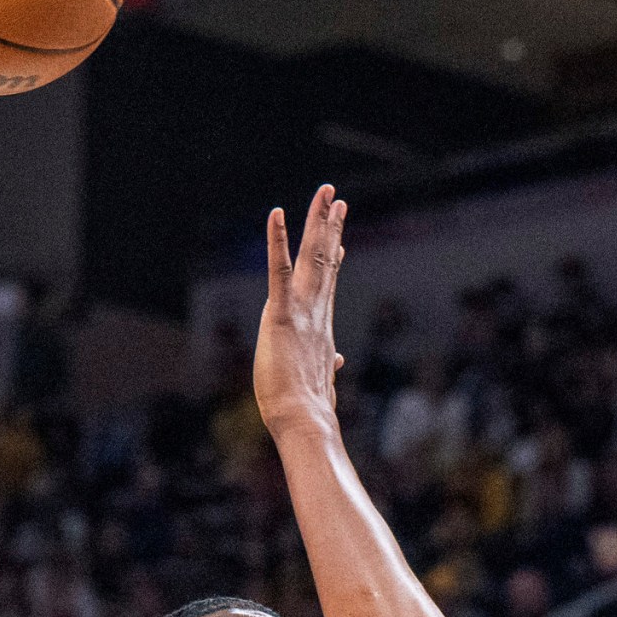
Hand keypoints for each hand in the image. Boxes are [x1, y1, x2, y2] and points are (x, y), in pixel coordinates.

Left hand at [254, 185, 346, 442]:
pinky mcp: (281, 315)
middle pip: (325, 262)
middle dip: (330, 228)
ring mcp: (301, 312)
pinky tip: (277, 213)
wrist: (305, 421)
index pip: (328, 286)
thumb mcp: (319, 382)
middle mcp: (316, 313)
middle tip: (337, 199)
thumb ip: (328, 367)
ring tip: (326, 194)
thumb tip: (339, 363)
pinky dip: (277, 240)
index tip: (338, 238)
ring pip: (311, 258)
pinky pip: (278, 271)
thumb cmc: (307, 410)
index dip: (333, 259)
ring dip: (317, 222)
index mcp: (320, 328)